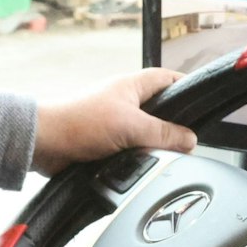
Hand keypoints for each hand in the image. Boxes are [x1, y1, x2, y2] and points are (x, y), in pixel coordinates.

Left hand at [32, 68, 197, 175]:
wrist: (44, 143)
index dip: (187, 88)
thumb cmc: (79, 122)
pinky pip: (130, 150)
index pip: (169, 79)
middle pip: (161, 111)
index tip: (203, 104)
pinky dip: (136, 159)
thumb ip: (163, 133)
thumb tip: (190, 139)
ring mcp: (114, 122)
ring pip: (146, 134)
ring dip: (151, 147)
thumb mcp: (131, 126)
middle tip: (184, 142)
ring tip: (160, 158)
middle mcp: (124, 101)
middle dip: (172, 127)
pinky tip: (141, 168)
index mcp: (132, 86)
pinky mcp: (105, 142)